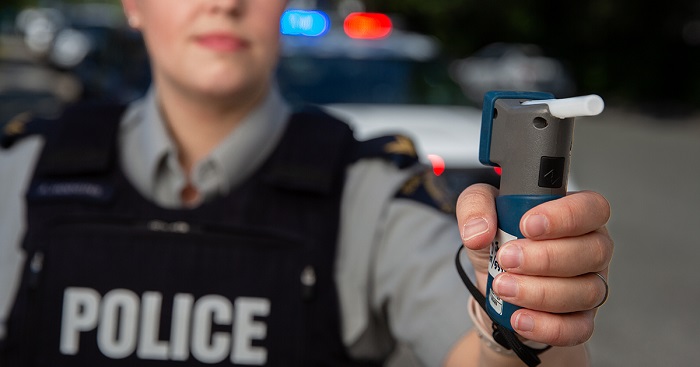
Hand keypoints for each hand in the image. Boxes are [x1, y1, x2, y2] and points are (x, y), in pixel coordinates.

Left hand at [456, 183, 612, 346]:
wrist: (493, 283)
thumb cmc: (498, 239)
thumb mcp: (478, 209)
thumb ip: (475, 205)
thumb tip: (478, 232)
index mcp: (576, 214)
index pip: (592, 208)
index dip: (565, 217)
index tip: (527, 225)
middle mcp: (591, 248)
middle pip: (593, 251)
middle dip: (545, 258)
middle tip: (506, 259)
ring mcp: (591, 285)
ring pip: (587, 291)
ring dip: (540, 292)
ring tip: (503, 287)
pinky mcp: (581, 318)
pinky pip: (577, 328)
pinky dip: (547, 326)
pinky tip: (520, 318)